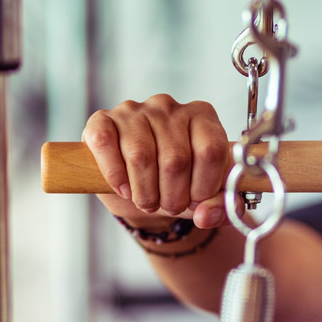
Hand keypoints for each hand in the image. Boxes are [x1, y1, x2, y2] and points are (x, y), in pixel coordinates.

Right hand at [82, 94, 231, 228]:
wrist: (141, 185)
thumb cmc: (178, 184)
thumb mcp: (206, 197)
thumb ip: (220, 207)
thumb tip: (206, 215)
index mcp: (201, 115)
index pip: (211, 150)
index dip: (204, 187)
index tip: (197, 200)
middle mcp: (167, 106)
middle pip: (175, 159)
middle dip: (173, 197)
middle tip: (169, 206)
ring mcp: (133, 110)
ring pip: (140, 157)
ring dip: (144, 193)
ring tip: (147, 201)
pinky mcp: (102, 120)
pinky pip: (104, 143)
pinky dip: (114, 174)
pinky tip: (123, 188)